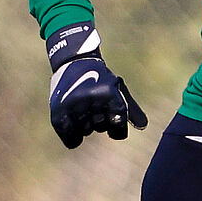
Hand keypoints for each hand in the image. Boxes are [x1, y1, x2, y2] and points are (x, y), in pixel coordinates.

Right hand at [45, 22, 148, 148]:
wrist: (73, 62)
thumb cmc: (100, 78)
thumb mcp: (118, 88)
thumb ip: (131, 109)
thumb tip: (143, 125)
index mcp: (108, 93)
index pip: (118, 123)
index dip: (117, 127)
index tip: (112, 122)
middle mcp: (90, 99)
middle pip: (101, 127)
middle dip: (100, 121)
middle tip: (94, 107)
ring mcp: (73, 105)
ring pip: (85, 131)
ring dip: (86, 126)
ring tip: (82, 110)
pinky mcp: (58, 110)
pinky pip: (69, 135)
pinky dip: (72, 138)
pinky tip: (73, 133)